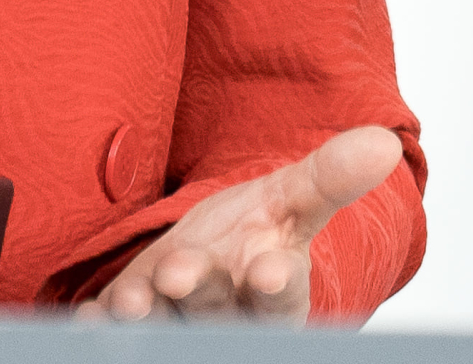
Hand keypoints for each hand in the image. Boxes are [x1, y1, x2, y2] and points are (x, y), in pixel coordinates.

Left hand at [81, 126, 401, 322]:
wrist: (204, 265)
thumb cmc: (252, 236)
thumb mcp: (289, 202)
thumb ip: (329, 178)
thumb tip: (385, 141)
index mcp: (274, 292)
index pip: (282, 299)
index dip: (276, 287)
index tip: (269, 271)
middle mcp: (227, 318)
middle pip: (216, 313)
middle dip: (198, 293)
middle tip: (178, 274)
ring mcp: (177, 324)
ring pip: (165, 326)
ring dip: (145, 314)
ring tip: (128, 301)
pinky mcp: (133, 324)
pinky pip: (114, 330)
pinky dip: (101, 324)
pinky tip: (88, 318)